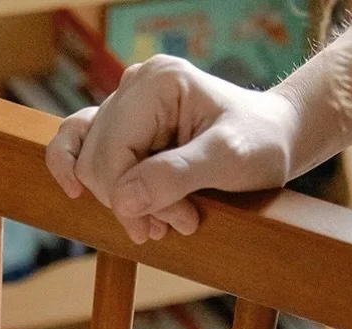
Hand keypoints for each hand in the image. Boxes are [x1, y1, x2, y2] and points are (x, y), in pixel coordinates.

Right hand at [45, 57, 300, 243]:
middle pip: (96, 162)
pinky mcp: (121, 124)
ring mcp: (124, 104)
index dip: (132, 200)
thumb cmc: (260, 144)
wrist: (273, 140)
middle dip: (133, 203)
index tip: (177, 222)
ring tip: (160, 220)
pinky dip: (82, 177)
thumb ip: (176, 176)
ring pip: (87, 163)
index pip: (111, 154)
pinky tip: (80, 194)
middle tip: (180, 221)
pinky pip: (78, 146)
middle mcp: (133, 86)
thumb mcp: (229, 161)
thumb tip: (122, 201)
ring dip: (120, 201)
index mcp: (157, 83)